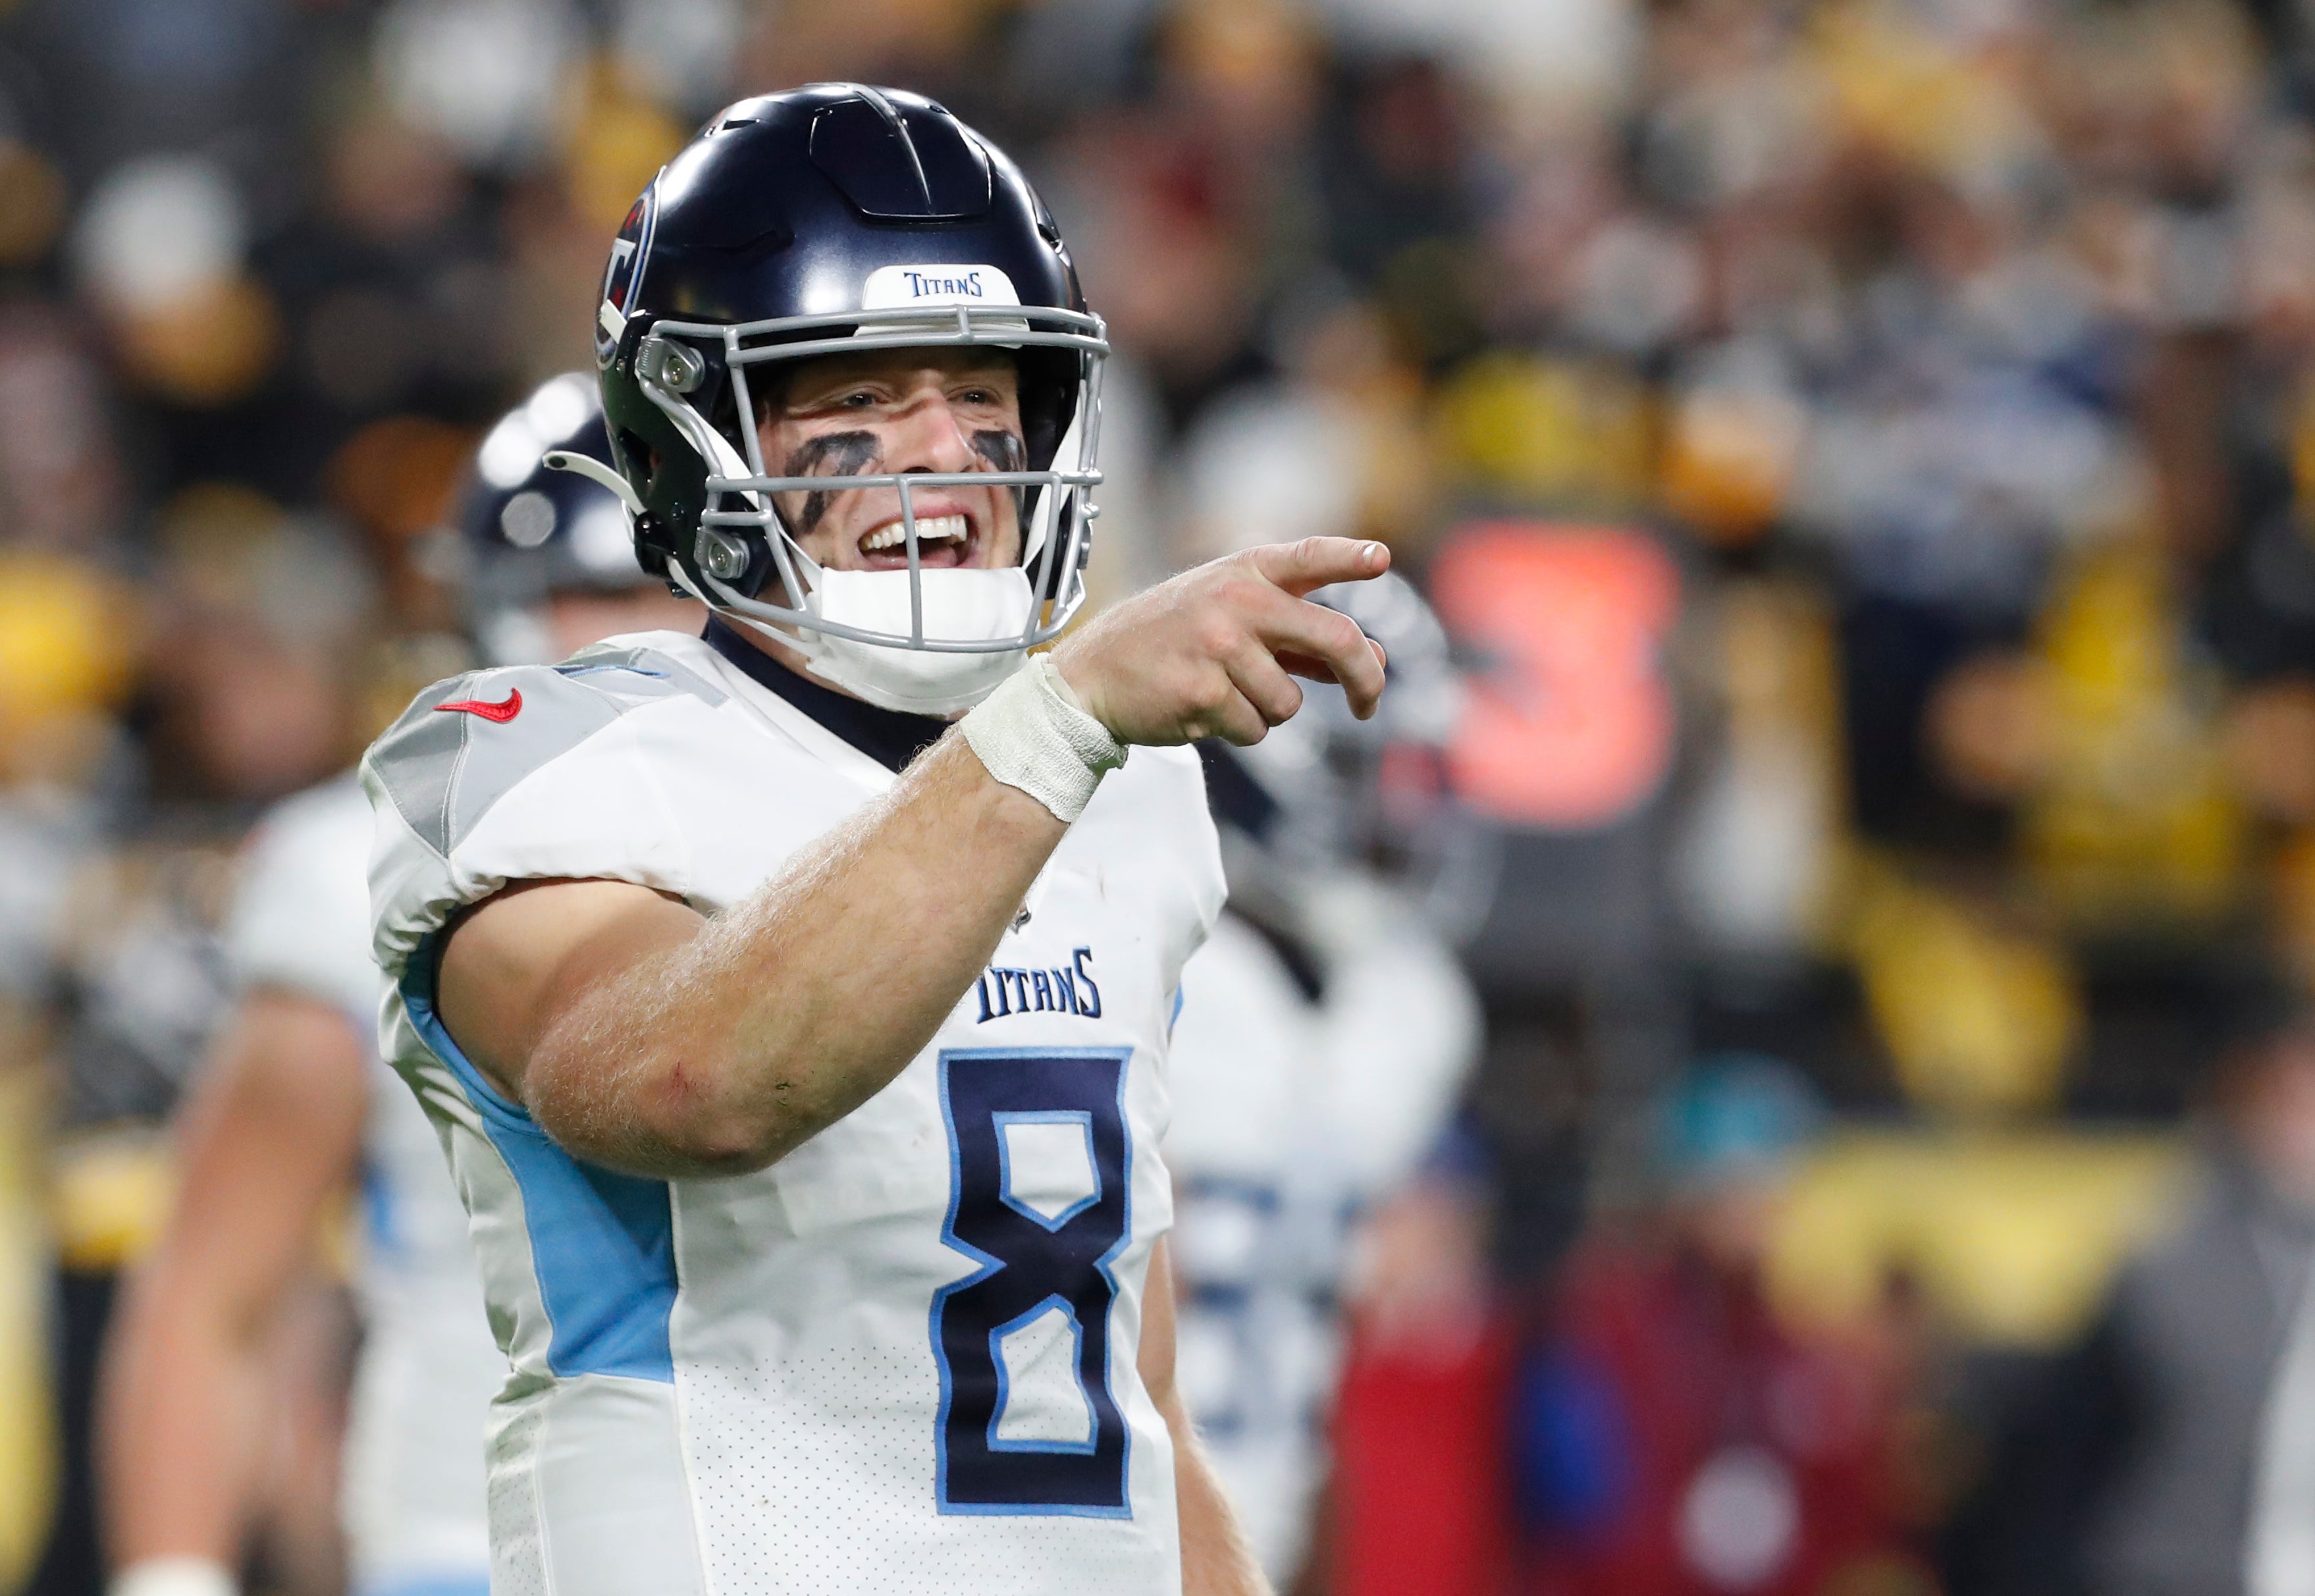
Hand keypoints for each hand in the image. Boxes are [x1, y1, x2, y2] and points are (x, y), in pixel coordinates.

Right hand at [1053, 537, 1391, 745]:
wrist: (1092, 675)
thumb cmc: (1171, 642)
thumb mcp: (1230, 618)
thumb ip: (1300, 634)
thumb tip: (1377, 658)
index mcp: (1244, 572)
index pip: (1307, 556)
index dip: (1348, 558)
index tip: (1380, 558)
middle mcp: (1236, 601)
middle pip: (1335, 637)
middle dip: (1365, 677)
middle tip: (1368, 703)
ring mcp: (1219, 646)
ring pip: (1290, 702)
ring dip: (1267, 710)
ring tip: (1223, 693)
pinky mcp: (1203, 693)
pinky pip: (1256, 730)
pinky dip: (1238, 729)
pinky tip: (1201, 709)